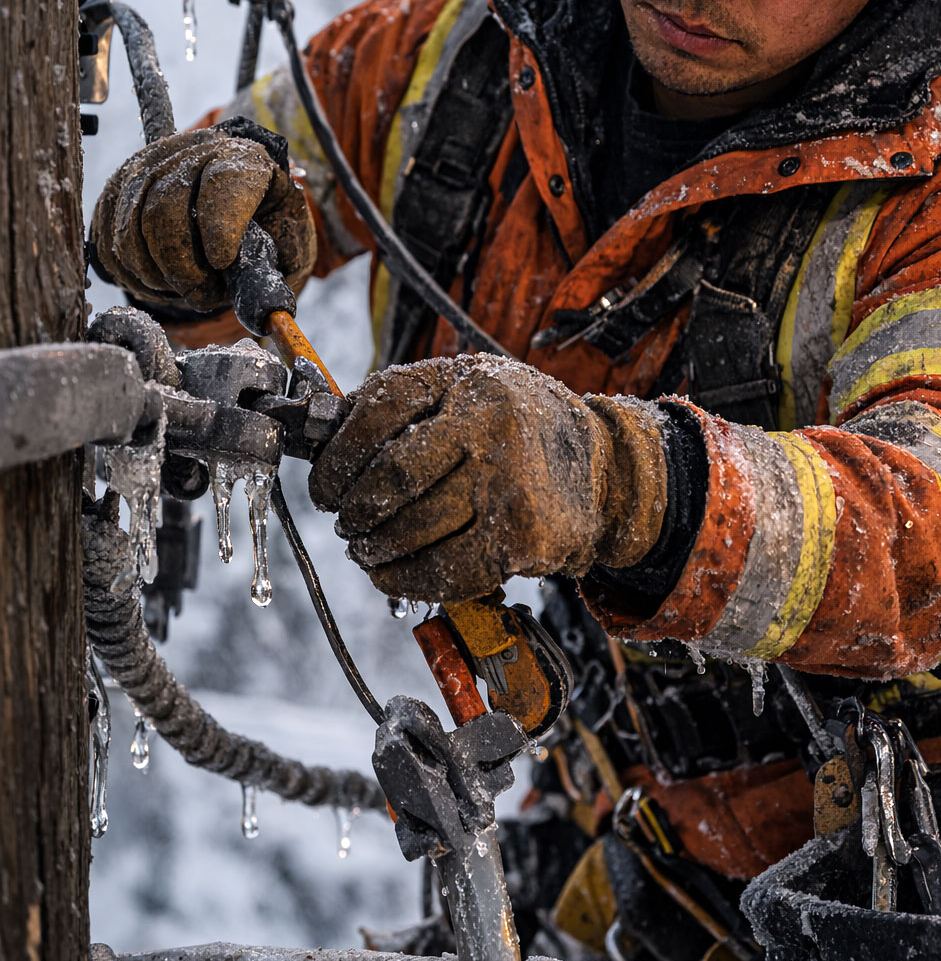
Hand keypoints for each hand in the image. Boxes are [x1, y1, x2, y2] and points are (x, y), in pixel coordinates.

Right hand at [90, 124, 315, 312]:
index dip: (220, 224)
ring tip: (185, 289)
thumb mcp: (288, 242)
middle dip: (182, 264)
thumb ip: (276, 268)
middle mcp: (189, 151)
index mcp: (243, 157)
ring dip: (156, 273)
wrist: (232, 203)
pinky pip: (111, 240)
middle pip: (165, 206)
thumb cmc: (264, 225)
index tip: (223, 261)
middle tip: (202, 294)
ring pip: (131, 226)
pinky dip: (134, 274)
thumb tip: (266, 308)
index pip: (225, 181)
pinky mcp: (117, 192)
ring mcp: (146, 167)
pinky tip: (161, 283)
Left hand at [308, 354, 668, 601]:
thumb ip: (399, 407)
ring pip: (413, 529)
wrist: (603, 467)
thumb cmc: (516, 429)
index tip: (326, 485)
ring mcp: (511, 483)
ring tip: (366, 548)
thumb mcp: (464, 391)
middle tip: (346, 521)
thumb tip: (317, 440)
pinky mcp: (524, 537)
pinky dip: (405, 580)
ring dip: (374, 549)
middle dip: (354, 509)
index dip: (337, 456)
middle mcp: (491, 425)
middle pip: (392, 477)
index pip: (378, 411)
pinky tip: (392, 573)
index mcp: (466, 381)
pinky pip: (446, 571)